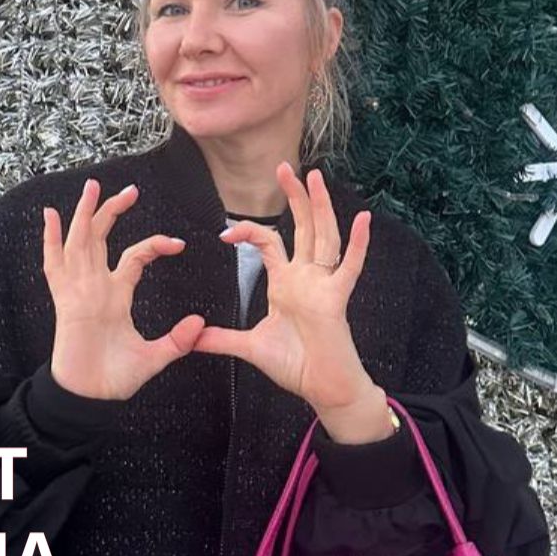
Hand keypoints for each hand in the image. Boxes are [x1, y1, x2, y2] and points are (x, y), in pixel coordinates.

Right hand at [42, 178, 206, 401]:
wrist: (90, 397)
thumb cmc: (115, 378)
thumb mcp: (154, 357)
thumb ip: (177, 341)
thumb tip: (199, 323)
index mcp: (116, 295)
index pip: (135, 256)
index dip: (155, 244)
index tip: (179, 244)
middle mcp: (95, 286)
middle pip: (101, 238)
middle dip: (112, 211)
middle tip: (128, 189)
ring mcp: (78, 291)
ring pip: (80, 242)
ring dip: (84, 214)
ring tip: (92, 188)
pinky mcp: (65, 300)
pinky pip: (54, 265)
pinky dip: (51, 240)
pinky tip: (51, 216)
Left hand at [191, 162, 375, 412]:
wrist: (320, 388)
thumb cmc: (295, 365)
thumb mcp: (251, 347)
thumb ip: (222, 339)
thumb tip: (193, 338)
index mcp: (287, 283)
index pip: (268, 242)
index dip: (247, 232)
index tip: (223, 235)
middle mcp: (306, 277)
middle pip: (302, 227)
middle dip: (293, 197)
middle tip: (283, 167)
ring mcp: (323, 285)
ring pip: (324, 236)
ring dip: (320, 207)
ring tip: (316, 178)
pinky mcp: (336, 299)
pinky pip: (349, 267)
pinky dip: (358, 244)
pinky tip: (363, 220)